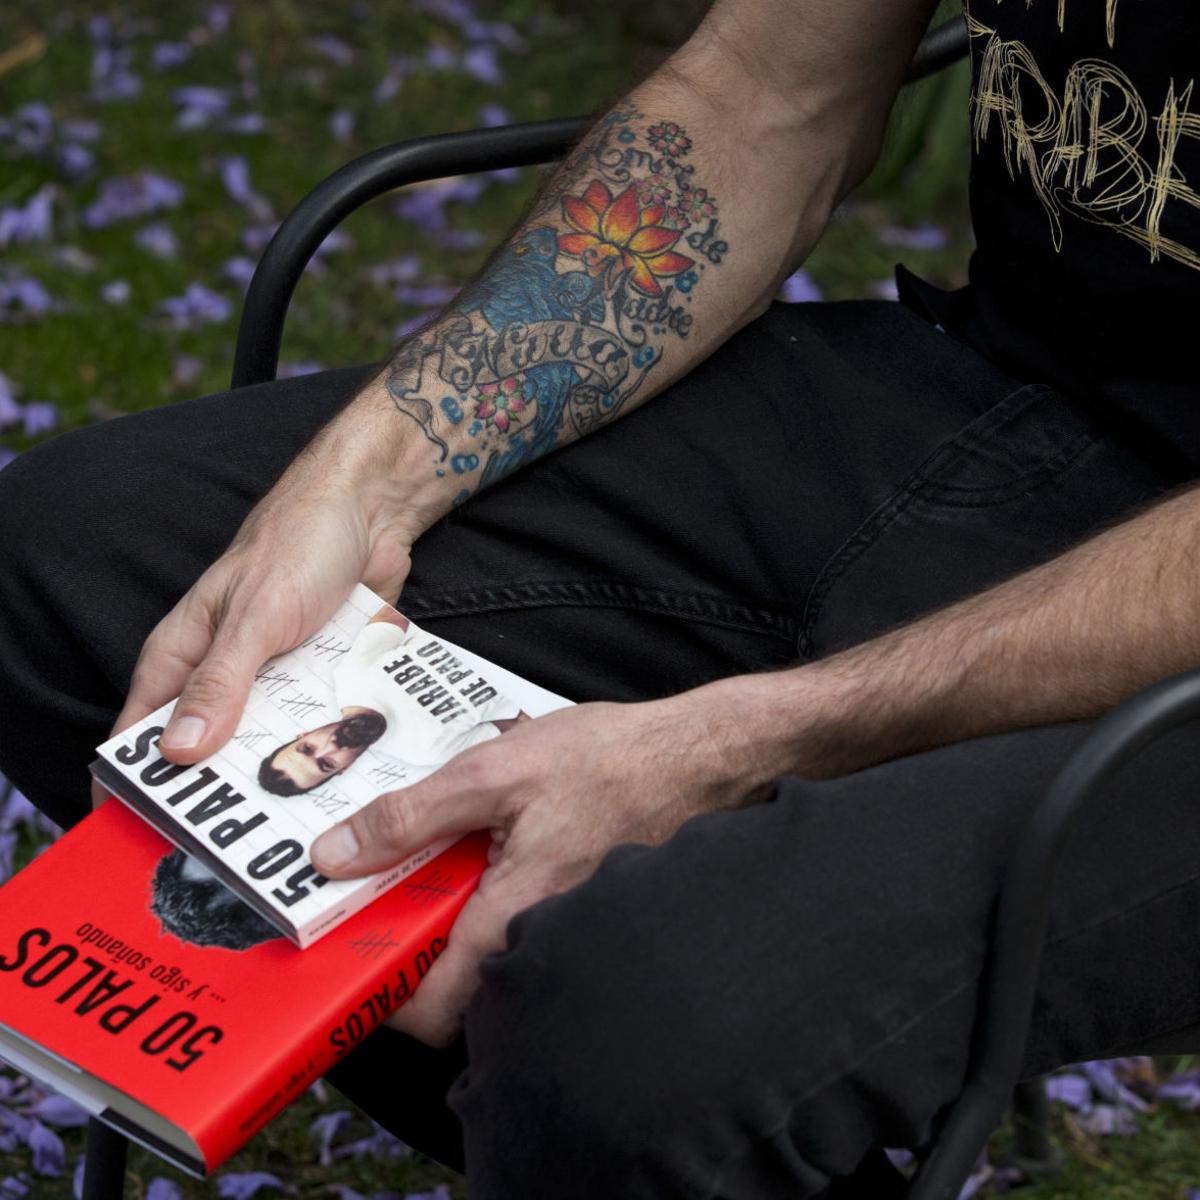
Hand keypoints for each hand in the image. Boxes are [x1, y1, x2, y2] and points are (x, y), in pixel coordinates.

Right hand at [91, 388, 432, 804]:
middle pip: (212, 751)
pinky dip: (328, 743)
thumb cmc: (299, 543)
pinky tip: (349, 781)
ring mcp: (276, 677)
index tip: (150, 839)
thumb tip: (178, 752)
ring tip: (306, 825)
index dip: (137, 786)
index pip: (141, 734)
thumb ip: (220, 681)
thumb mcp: (255, 616)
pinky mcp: (321, 675)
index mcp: (183, 655)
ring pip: (270, 742)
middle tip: (247, 844)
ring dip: (284, 772)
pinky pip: (318, 723)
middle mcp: (224, 673)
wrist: (372, 510)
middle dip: (225, 792)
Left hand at [310, 682, 787, 1045]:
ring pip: (482, 946)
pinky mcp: (575, 899)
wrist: (697, 756)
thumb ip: (410, 816)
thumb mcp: (492, 771)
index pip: (429, 1009)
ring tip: (425, 852)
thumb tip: (334, 854)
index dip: (378, 993)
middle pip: (451, 982)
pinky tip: (481, 838)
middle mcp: (538, 936)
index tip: (346, 952)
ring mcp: (562, 922)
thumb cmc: (610, 760)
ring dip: (442, 910)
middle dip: (405, 944)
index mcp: (510, 914)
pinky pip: (513, 915)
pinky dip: (481, 889)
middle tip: (375, 890)